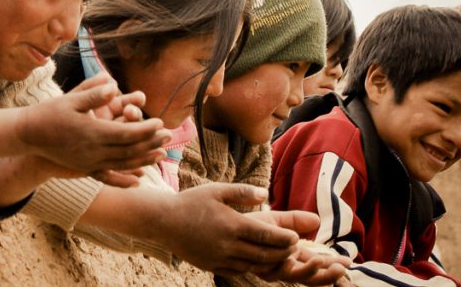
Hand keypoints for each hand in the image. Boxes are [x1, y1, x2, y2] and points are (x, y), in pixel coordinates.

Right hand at [18, 74, 171, 174]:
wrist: (29, 134)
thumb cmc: (50, 112)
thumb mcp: (71, 99)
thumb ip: (94, 93)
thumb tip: (114, 85)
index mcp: (93, 133)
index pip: (127, 133)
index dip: (146, 129)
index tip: (160, 122)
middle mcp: (93, 151)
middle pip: (129, 150)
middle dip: (151, 144)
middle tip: (168, 136)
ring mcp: (89, 162)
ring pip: (122, 164)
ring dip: (144, 160)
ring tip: (161, 154)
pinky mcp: (84, 168)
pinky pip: (109, 176)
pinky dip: (125, 179)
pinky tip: (138, 180)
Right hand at [156, 183, 298, 273]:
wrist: (163, 221)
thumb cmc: (191, 201)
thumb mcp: (216, 190)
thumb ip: (242, 192)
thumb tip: (265, 194)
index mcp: (232, 224)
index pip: (266, 235)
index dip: (284, 238)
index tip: (296, 237)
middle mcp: (228, 244)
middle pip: (264, 254)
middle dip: (283, 253)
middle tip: (295, 249)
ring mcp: (220, 258)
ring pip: (253, 265)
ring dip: (270, 263)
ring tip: (282, 257)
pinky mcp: (212, 266)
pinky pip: (238, 271)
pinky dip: (252, 268)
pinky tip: (258, 262)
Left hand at [248, 210, 350, 285]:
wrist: (222, 225)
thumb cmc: (249, 225)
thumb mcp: (275, 221)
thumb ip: (294, 221)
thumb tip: (317, 220)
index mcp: (291, 256)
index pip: (316, 264)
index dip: (331, 265)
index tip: (348, 263)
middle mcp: (282, 266)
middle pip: (308, 276)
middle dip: (325, 274)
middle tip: (341, 269)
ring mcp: (271, 268)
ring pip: (293, 276)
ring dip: (308, 271)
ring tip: (320, 263)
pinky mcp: (257, 266)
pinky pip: (273, 270)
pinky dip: (284, 266)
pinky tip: (291, 257)